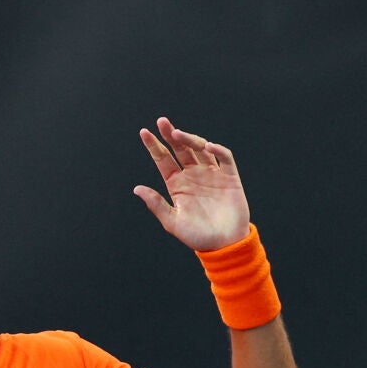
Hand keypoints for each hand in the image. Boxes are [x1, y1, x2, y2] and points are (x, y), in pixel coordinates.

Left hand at [135, 117, 249, 250]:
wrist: (225, 245)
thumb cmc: (198, 237)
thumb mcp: (173, 222)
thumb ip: (156, 204)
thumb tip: (137, 188)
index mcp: (177, 184)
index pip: (164, 160)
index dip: (154, 146)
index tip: (144, 132)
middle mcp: (193, 175)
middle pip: (180, 149)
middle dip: (171, 135)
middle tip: (162, 122)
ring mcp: (212, 174)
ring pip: (200, 149)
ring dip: (190, 139)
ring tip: (179, 134)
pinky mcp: (229, 177)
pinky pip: (224, 158)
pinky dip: (218, 150)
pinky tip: (208, 147)